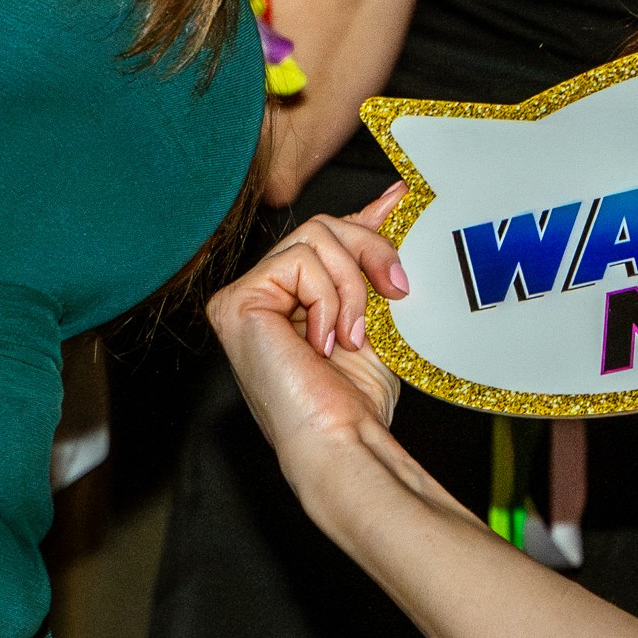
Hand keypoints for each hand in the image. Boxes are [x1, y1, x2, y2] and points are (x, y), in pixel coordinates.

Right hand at [208, 198, 411, 480]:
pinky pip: (299, 264)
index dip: (364, 216)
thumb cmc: (354, 398)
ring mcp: (242, 298)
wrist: (340, 439)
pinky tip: (323, 343)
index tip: (402, 198)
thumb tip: (392, 199)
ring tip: (353, 336)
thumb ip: (372, 259)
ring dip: (352, 287)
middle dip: (370, 251)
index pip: (324, 238)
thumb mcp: (377, 313)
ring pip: (314, 238)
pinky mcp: (234, 303)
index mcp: (290, 298)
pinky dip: (328, 301)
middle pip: (321, 226)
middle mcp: (260, 294)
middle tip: (396, 290)